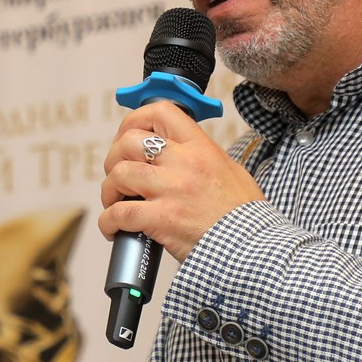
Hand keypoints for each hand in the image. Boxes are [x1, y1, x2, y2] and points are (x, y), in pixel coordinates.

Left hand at [99, 101, 263, 262]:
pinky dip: (108, 222)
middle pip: (129, 142)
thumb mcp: (230, 171)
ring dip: (109, 190)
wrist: (253, 247)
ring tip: (114, 203)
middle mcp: (184, 163)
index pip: (161, 113)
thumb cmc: (243, 216)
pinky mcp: (162, 218)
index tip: (126, 134)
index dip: (135, 120)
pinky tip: (113, 230)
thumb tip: (177, 154)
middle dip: (114, 158)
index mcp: (201, 148)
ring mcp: (171, 189)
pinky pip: (119, 213)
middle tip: (118, 176)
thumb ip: (202, 158)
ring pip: (119, 174)